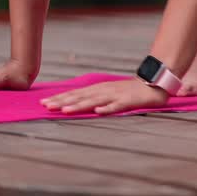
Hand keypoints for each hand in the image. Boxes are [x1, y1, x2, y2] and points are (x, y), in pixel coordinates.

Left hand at [41, 76, 167, 114]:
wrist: (153, 83)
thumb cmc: (128, 91)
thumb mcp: (108, 93)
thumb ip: (94, 98)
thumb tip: (73, 103)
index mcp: (98, 89)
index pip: (76, 93)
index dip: (60, 98)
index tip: (43, 103)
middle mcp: (104, 90)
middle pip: (81, 96)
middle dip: (63, 101)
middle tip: (46, 107)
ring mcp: (116, 95)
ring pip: (94, 101)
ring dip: (79, 105)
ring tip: (65, 110)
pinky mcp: (128, 101)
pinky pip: (117, 105)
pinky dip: (107, 108)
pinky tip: (98, 112)